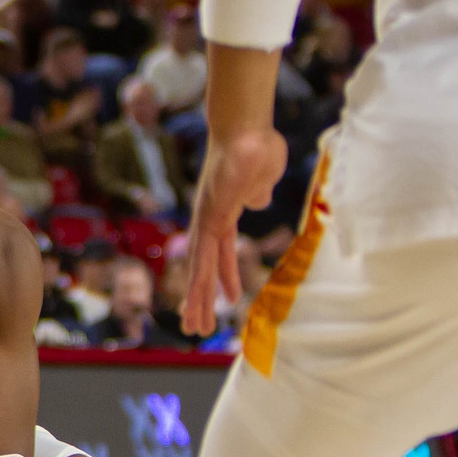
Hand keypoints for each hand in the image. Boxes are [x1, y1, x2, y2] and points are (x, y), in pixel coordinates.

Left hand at [182, 124, 286, 336]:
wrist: (248, 128)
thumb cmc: (258, 146)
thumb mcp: (263, 178)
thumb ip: (257, 191)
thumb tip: (256, 199)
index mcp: (223, 213)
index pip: (219, 253)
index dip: (222, 276)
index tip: (227, 299)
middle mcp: (209, 220)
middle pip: (202, 268)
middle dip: (200, 299)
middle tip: (195, 327)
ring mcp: (207, 220)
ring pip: (199, 269)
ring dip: (196, 301)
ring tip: (194, 329)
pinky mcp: (210, 219)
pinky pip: (205, 257)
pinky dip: (202, 283)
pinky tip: (200, 302)